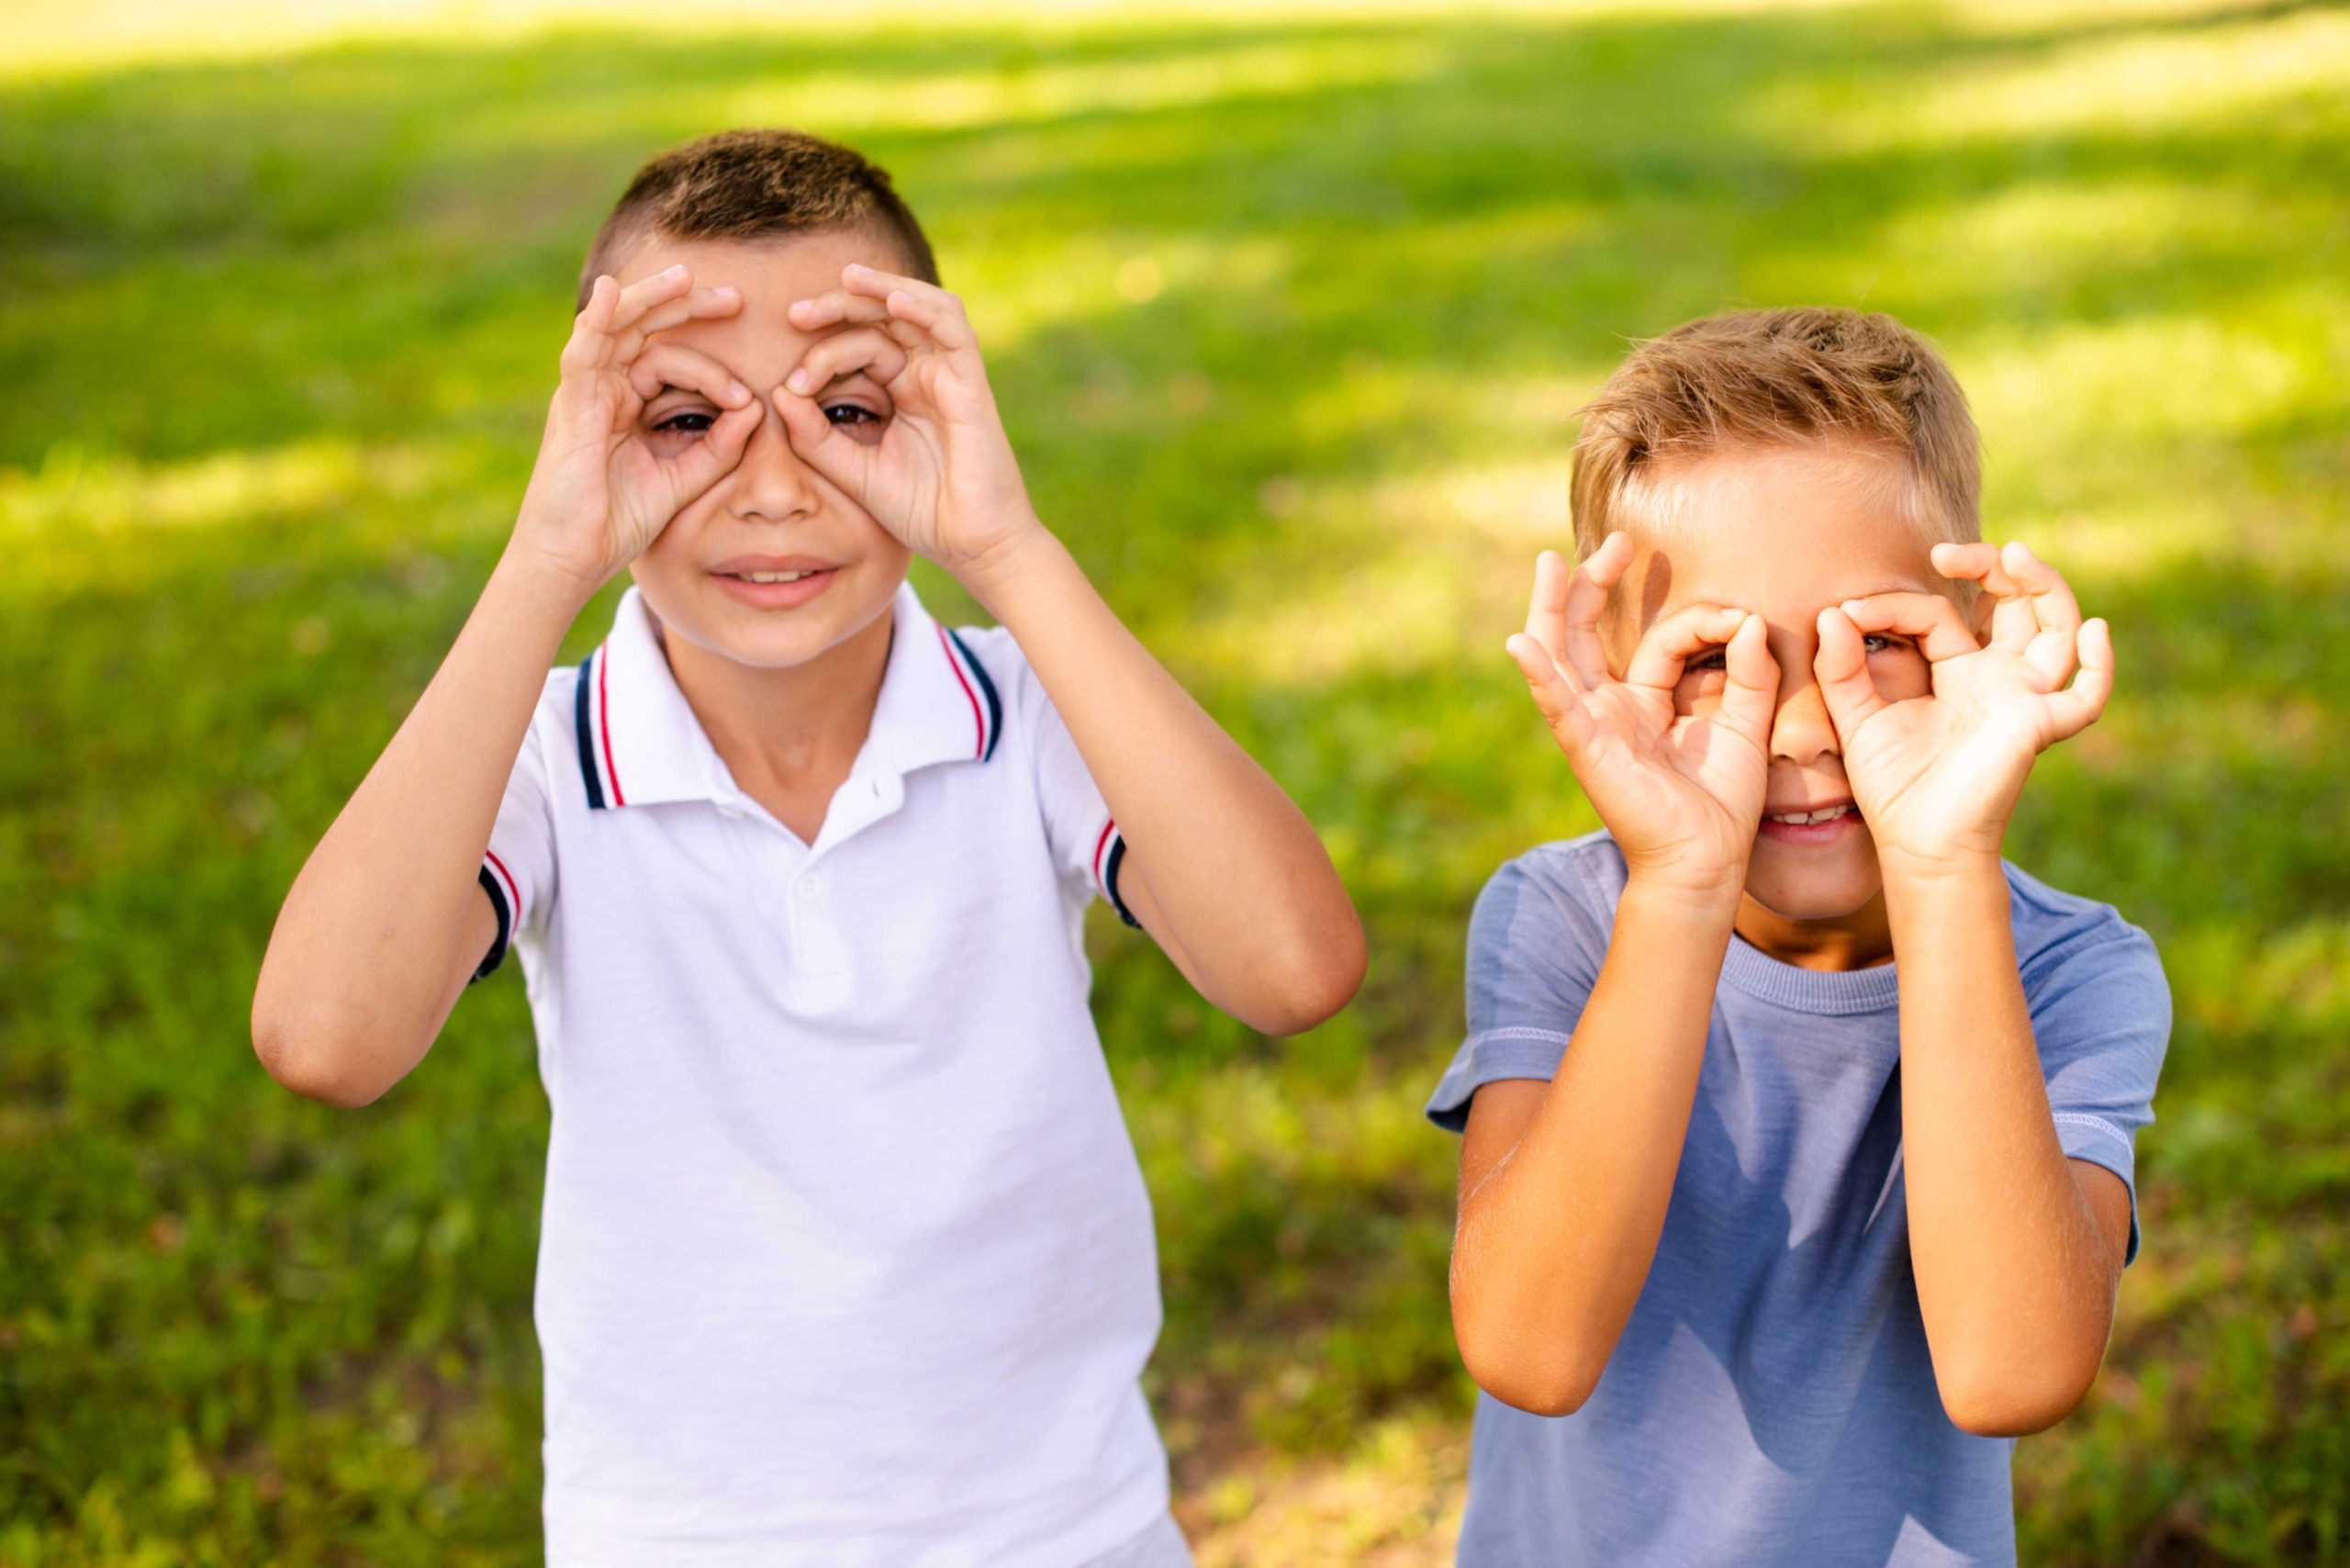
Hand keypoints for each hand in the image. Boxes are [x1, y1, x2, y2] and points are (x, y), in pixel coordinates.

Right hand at [509, 266, 761, 598]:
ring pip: (617, 328)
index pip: (669, 360)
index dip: (712, 367)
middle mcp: (604, 389)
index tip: (748, 395)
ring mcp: (586, 393)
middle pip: (643, 330)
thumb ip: (718, 447)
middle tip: (734, 298)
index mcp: (626, 403)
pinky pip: (583, 351)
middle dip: (686, 308)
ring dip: (651, 299)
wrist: (574, 558)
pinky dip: (599, 319)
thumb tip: (755, 409)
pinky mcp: (573, 406)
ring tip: (687, 278)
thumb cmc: (617, 522)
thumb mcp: (682, 480)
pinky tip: (614, 291)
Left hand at [775, 264, 1044, 589]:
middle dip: (839, 307)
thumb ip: (816, 437)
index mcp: (900, 392)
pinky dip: (924, 308)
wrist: (973, 548)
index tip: (790, 384)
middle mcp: (925, 375)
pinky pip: (953, 330)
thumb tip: (779, 393)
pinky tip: (892, 300)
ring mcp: (950, 376)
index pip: (858, 347)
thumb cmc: (922, 513)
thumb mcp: (853, 472)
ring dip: (883, 289)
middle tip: (797, 313)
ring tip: (848, 279)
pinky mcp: (971, 385)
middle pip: (882, 319)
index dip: (820, 353)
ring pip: (919, 309)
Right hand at [1506, 533, 1776, 896]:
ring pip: (1561, 657)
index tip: (1741, 620)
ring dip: (1553, 610)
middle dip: (1593, 586)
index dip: (1700, 621)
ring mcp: (1593, 726)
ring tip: (1551, 565)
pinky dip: (1539, 675)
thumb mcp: (1747, 725)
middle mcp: (1609, 709)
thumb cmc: (1722, 803)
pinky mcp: (1588, 749)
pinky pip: (1557, 706)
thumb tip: (1749, 621)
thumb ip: (1750, 673)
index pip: (1661, 641)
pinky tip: (1522, 642)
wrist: (1707, 862)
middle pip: (1585, 635)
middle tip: (1615, 542)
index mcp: (1643, 704)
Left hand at [1816, 541, 2111, 870]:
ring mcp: (2022, 698)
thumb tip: (1833, 612)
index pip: (1939, 615)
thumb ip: (1841, 668)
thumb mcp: (1856, 717)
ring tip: (2015, 555)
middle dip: (1991, 567)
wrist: (1915, 843)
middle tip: (1948, 553)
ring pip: (2057, 629)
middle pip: (2016, 603)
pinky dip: (2101, 667)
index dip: (1895, 606)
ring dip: (2045, 587)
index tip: (1849, 612)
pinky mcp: (2038, 727)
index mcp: (1957, 670)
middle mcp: (1997, 677)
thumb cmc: (1892, 784)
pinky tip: (2095, 630)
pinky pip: (2087, 697)